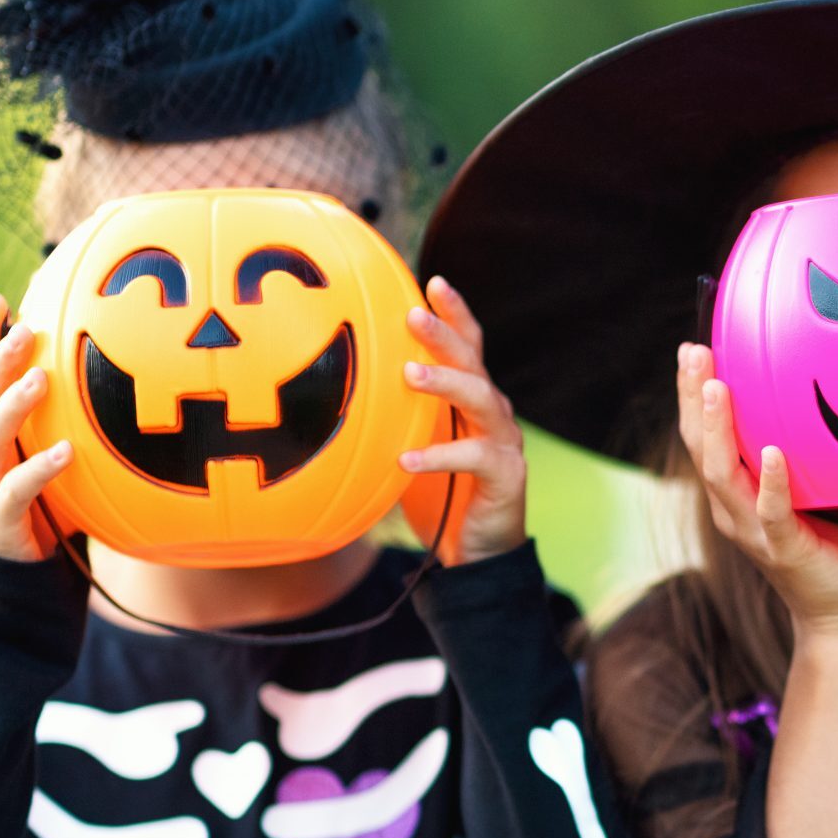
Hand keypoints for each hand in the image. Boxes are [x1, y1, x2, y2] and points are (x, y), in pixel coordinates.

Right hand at [0, 293, 70, 561]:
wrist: (18, 583)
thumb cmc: (45, 512)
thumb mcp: (52, 462)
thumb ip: (66, 426)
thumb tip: (115, 381)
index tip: (0, 300)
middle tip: (24, 329)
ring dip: (13, 404)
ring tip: (39, 377)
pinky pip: (17, 492)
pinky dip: (39, 469)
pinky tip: (66, 452)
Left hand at [398, 277, 526, 563]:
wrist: (474, 555)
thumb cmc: (439, 496)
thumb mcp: (409, 446)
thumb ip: (391, 419)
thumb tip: (331, 393)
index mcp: (473, 400)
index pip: (468, 345)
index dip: (454, 313)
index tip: (430, 282)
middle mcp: (493, 413)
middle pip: (474, 361)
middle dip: (445, 334)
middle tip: (412, 317)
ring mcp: (504, 442)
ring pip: (481, 399)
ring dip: (445, 383)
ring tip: (409, 377)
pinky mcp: (506, 475)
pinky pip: (474, 457)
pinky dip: (438, 456)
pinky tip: (404, 461)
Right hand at [677, 342, 837, 635]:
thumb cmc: (829, 548)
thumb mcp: (808, 491)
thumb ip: (799, 455)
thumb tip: (817, 399)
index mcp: (734, 496)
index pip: (702, 439)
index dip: (691, 395)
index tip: (693, 348)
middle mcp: (733, 512)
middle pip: (700, 449)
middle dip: (692, 398)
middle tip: (693, 351)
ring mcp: (755, 532)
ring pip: (723, 476)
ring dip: (718, 429)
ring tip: (716, 387)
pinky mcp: (785, 550)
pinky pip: (772, 513)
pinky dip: (770, 482)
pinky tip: (772, 453)